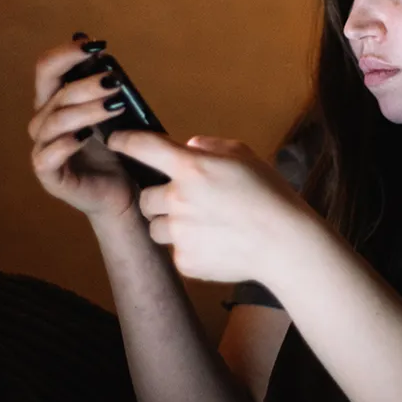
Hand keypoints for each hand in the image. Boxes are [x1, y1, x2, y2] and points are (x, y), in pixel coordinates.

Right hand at [28, 33, 136, 220]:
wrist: (125, 194)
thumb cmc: (119, 151)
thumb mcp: (116, 113)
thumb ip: (105, 87)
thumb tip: (101, 52)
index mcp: (55, 102)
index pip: (48, 69)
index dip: (66, 53)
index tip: (95, 44)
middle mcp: (44, 123)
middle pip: (53, 94)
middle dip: (84, 83)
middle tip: (114, 82)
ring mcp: (43, 149)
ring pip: (54, 122)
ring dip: (85, 110)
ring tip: (115, 106)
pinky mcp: (49, 176)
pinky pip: (47, 156)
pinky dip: (65, 144)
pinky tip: (86, 137)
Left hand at [106, 131, 320, 283]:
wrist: (284, 243)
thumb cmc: (270, 195)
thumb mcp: (244, 156)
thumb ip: (211, 147)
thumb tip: (189, 146)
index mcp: (191, 168)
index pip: (143, 147)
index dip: (124, 141)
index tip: (116, 140)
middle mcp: (178, 199)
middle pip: (146, 198)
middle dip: (160, 199)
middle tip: (186, 203)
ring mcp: (179, 233)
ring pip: (157, 228)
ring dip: (172, 226)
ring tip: (205, 226)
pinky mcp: (184, 261)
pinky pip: (176, 252)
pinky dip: (190, 248)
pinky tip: (216, 244)